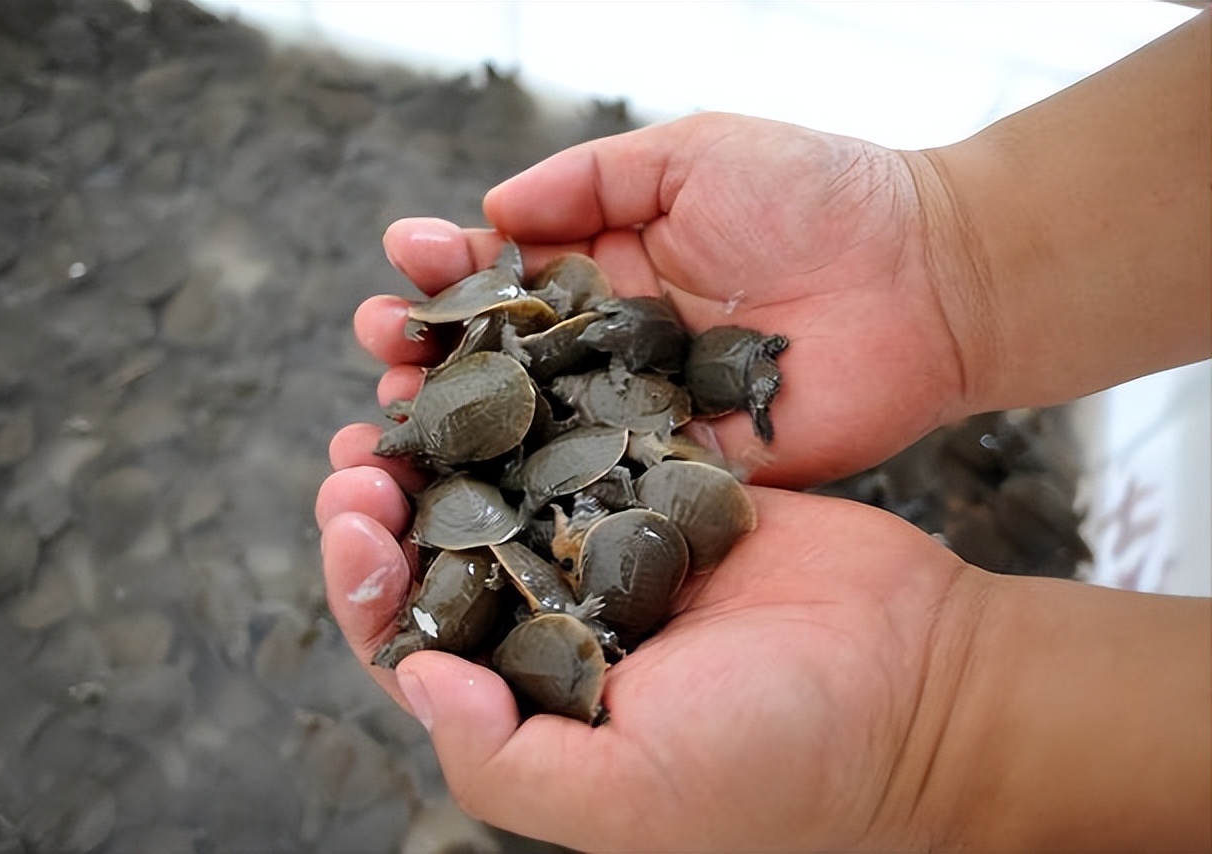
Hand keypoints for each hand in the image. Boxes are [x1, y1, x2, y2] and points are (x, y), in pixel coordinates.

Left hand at [317, 451, 989, 851]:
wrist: (921, 679)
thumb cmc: (781, 755)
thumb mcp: (629, 794)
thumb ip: (504, 757)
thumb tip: (412, 676)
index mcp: (532, 700)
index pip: (411, 641)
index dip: (362, 583)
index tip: (355, 519)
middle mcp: (559, 621)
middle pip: (442, 552)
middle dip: (388, 500)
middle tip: (362, 450)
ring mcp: (611, 547)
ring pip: (500, 483)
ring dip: (448, 439)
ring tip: (407, 388)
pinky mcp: (665, 486)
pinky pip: (580, 436)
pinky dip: (534, 402)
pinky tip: (501, 360)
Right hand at [358, 112, 984, 488]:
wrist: (929, 278)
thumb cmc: (820, 193)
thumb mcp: (692, 153)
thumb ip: (591, 180)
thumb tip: (490, 206)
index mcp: (607, 265)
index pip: (504, 271)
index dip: (447, 268)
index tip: (404, 262)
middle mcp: (611, 343)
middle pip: (500, 356)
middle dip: (430, 352)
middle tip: (380, 349)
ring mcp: (642, 410)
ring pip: (534, 427)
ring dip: (461, 428)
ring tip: (394, 420)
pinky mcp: (683, 472)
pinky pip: (602, 481)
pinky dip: (540, 490)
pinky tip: (480, 493)